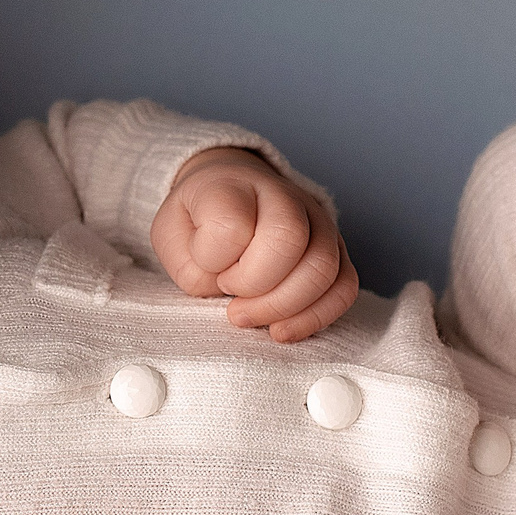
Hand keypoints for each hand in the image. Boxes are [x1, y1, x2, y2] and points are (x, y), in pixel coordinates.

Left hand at [152, 150, 357, 341]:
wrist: (231, 194)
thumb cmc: (199, 221)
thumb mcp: (171, 236)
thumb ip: (192, 267)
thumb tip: (231, 295)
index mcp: (233, 184)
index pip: (231, 223)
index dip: (214, 258)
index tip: (208, 266)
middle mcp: (284, 196)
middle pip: (289, 239)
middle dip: (253, 285)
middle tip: (230, 297)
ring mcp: (318, 221)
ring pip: (324, 268)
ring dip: (283, 307)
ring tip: (250, 316)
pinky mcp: (337, 250)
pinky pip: (344, 287)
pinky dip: (315, 317)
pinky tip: (282, 330)